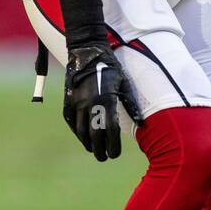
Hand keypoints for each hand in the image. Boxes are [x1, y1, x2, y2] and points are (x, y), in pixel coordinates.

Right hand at [63, 40, 141, 160]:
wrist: (87, 51)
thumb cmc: (110, 67)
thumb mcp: (124, 83)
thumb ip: (130, 104)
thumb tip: (141, 123)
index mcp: (107, 100)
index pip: (110, 130)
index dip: (113, 145)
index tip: (115, 154)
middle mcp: (90, 104)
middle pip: (94, 135)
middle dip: (99, 149)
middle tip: (104, 158)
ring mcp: (77, 102)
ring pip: (81, 130)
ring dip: (87, 143)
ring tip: (94, 150)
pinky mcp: (68, 100)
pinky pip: (71, 121)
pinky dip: (77, 132)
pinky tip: (82, 138)